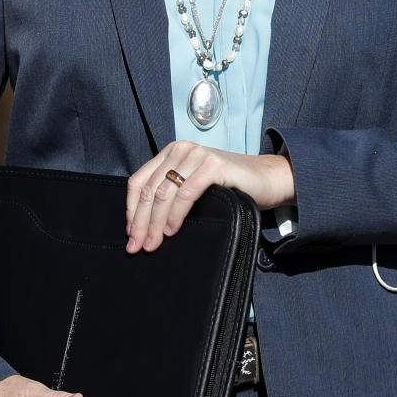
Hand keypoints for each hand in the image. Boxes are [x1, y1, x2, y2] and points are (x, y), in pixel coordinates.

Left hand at [126, 143, 294, 253]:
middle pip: (149, 189)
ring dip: (155, 222)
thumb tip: (143, 224)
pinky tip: (172, 230)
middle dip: (140, 222)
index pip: (138, 181)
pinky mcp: (213, 164)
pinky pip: (187, 193)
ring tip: (153, 243)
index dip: (130, 210)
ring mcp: (197, 155)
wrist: (267, 179)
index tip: (130, 235)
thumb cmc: (230, 186)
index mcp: (171, 153)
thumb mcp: (193, 185)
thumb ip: (171, 194)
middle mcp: (180, 149)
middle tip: (137, 246)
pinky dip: (176, 214)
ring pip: (164, 193)